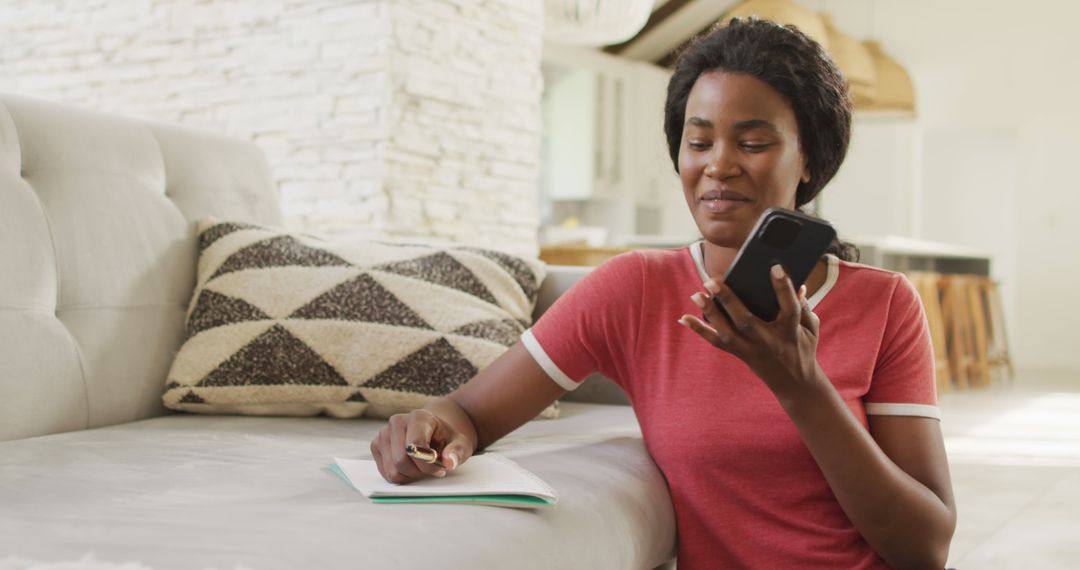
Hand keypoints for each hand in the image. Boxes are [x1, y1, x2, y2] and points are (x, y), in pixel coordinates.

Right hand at [370, 408, 473, 483]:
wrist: (434, 432)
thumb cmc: (446, 439)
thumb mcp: (460, 444)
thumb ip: (457, 452)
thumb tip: (449, 462)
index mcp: (418, 417)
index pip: (414, 446)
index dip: (427, 464)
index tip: (440, 468)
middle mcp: (397, 421)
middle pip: (401, 460)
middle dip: (420, 472)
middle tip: (434, 469)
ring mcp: (383, 433)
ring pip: (393, 470)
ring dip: (411, 476)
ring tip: (423, 468)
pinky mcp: (376, 446)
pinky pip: (386, 473)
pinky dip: (401, 477)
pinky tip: (412, 468)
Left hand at [678, 264, 825, 402]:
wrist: (795, 384)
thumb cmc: (803, 348)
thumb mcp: (811, 328)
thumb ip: (805, 306)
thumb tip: (799, 284)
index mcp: (790, 331)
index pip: (788, 306)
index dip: (783, 287)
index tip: (775, 267)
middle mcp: (768, 341)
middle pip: (746, 320)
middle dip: (728, 300)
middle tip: (712, 281)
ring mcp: (751, 349)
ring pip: (727, 333)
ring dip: (710, 313)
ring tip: (697, 295)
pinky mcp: (740, 354)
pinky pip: (716, 342)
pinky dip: (699, 330)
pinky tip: (683, 318)